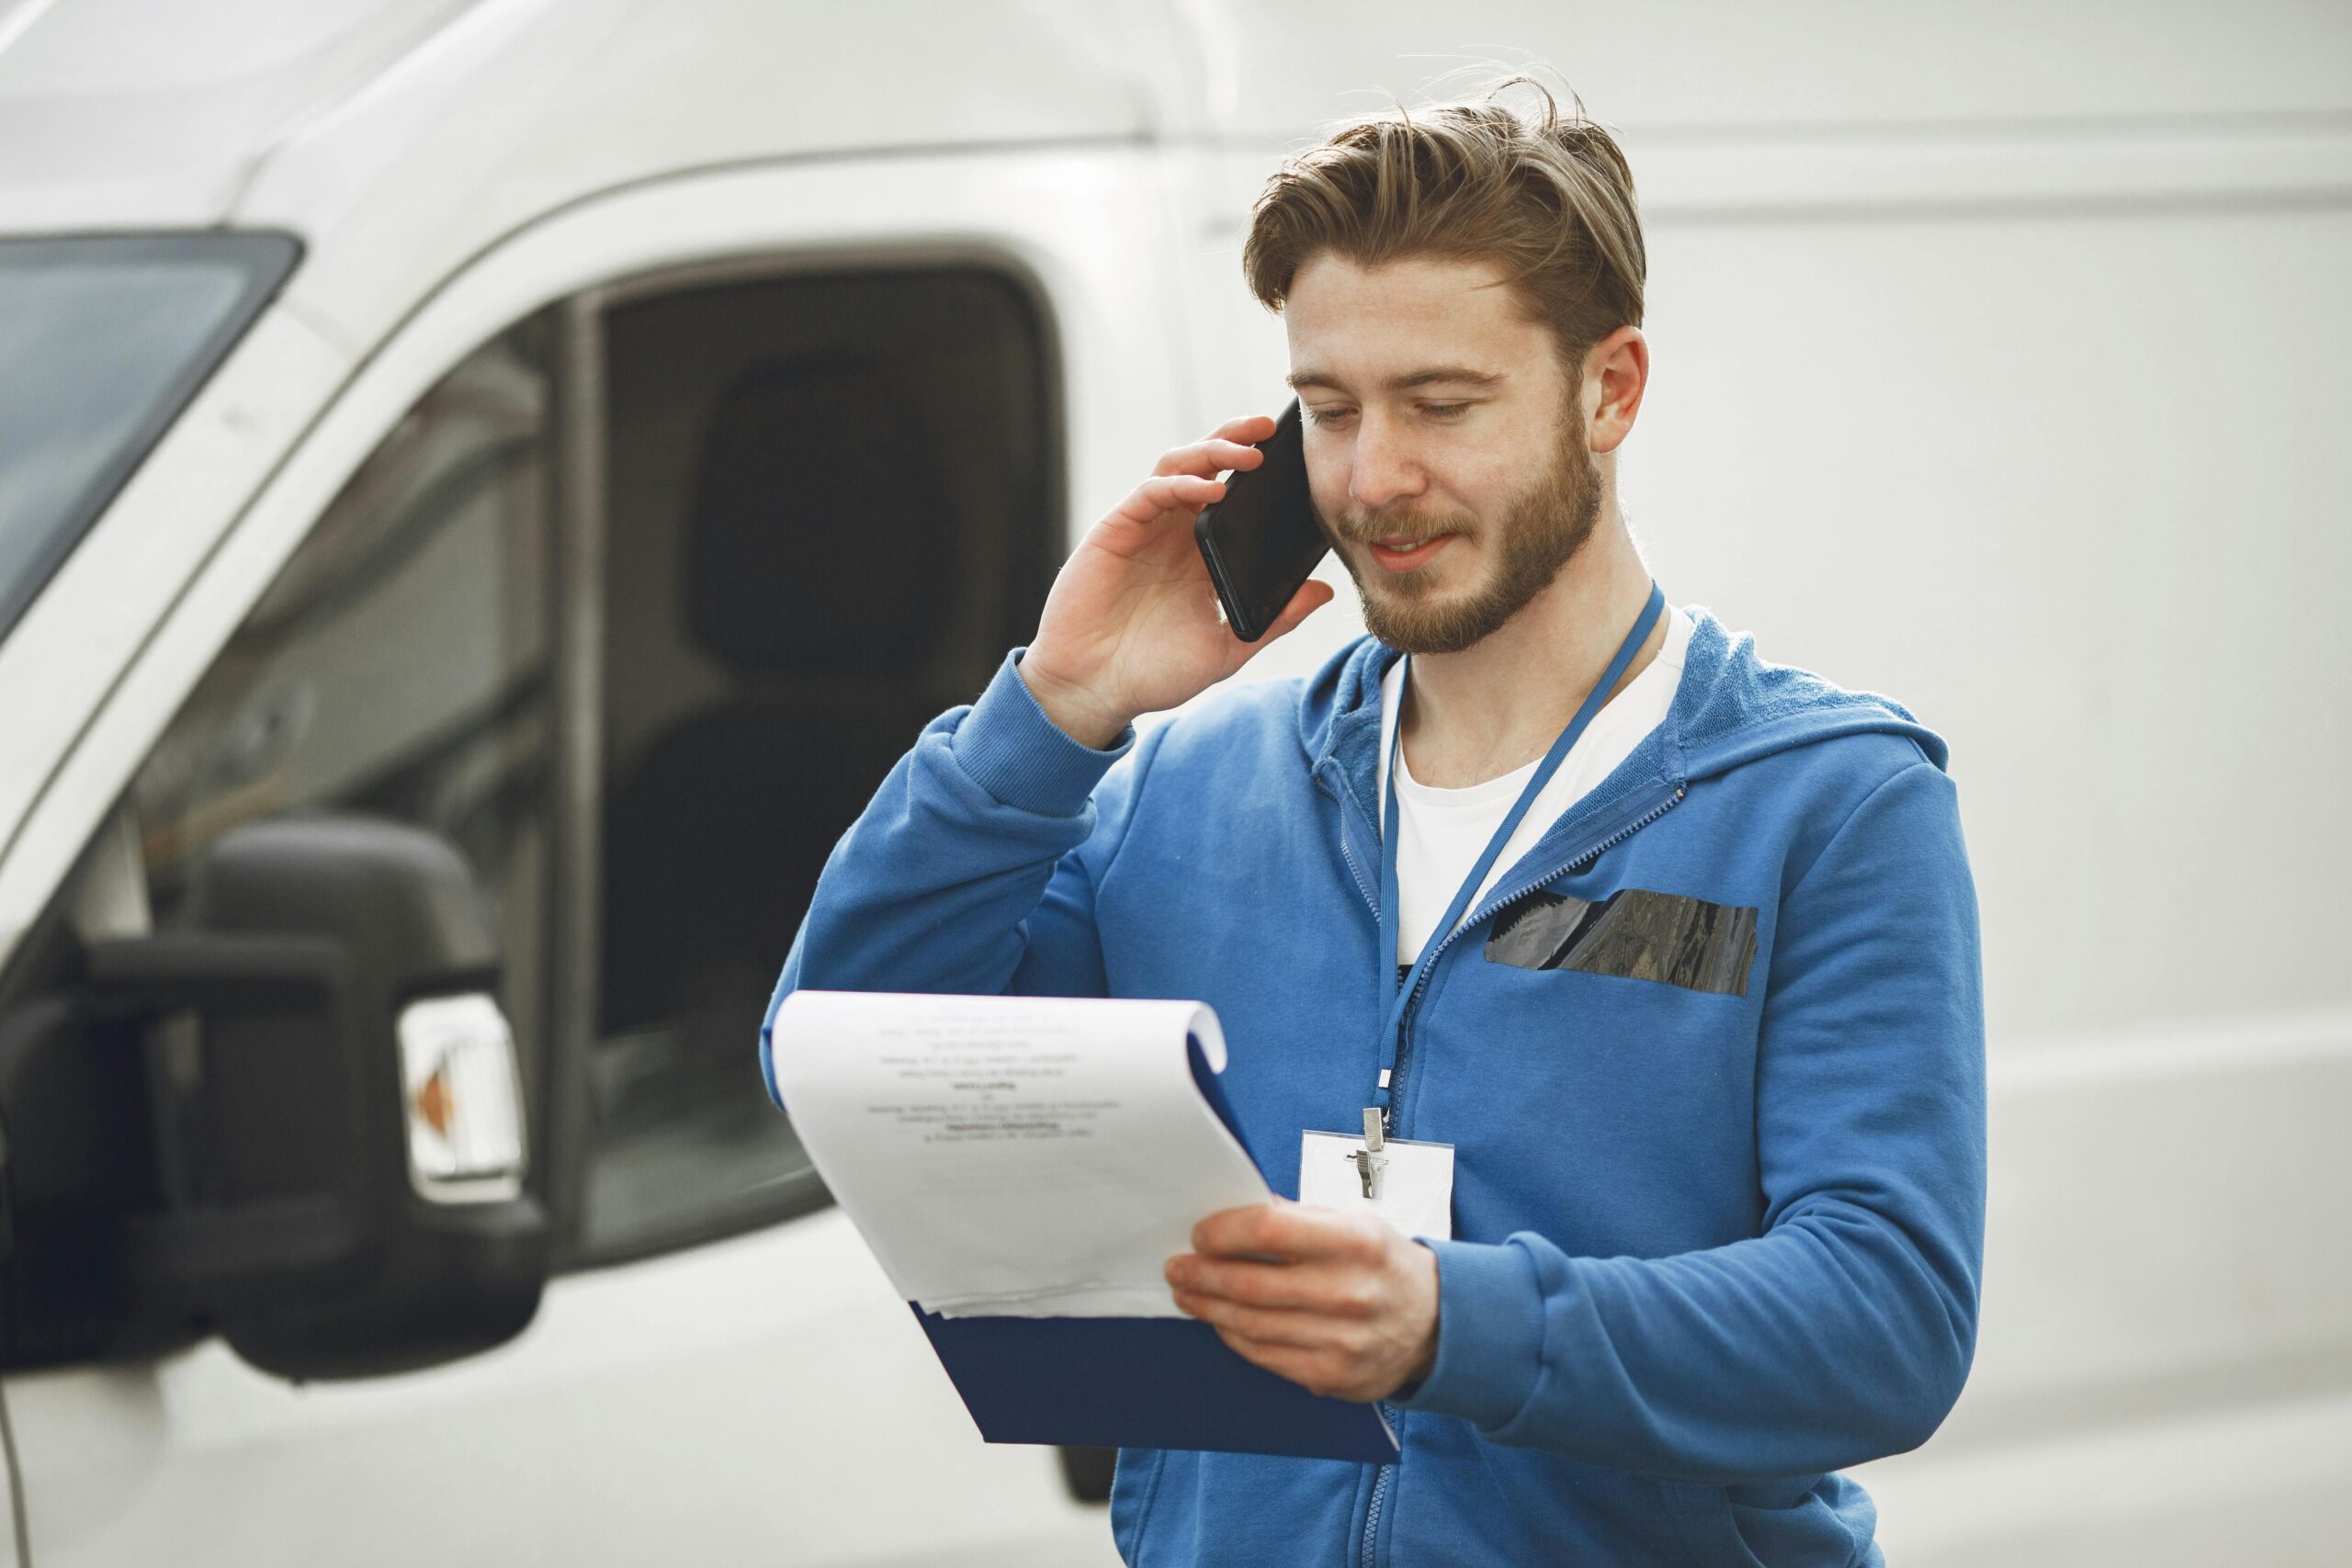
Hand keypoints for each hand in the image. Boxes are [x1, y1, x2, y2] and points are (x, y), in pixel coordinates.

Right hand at [1020, 416, 1335, 746]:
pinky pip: (1150, 492)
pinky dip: (1181, 484)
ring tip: (1248, 454)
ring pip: (1178, 467)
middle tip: (1270, 428)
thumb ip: (1275, 618)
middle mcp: (1174, 532)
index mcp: (1201, 554)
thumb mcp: (1228, 646)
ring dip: (1212, 451)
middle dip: (1236, 439)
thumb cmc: (1154, 673)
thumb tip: (1325, 590)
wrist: (1095, 690)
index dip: (1260, 471)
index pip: (1234, 496)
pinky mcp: (1115, 532)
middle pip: (1206, 466)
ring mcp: (1144, 528)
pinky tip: (1210, 489)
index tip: (1297, 455)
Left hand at [1165, 1201, 1438, 1402]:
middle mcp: (1350, 1292)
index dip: (1224, 1231)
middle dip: (1202, 1274)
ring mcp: (1341, 1341)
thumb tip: (1232, 1213)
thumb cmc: (1381, 1263)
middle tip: (1177, 1266)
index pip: (1269, 1229)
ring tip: (1188, 1293)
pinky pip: (1265, 1357)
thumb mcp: (1352, 1223)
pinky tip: (1220, 1321)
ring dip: (1209, 1307)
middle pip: (1251, 1284)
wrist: (1434, 1323)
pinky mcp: (1331, 1377)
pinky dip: (1234, 1337)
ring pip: (1251, 1325)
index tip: (1200, 1234)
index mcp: (1356, 1241)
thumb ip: (1296, 1218)